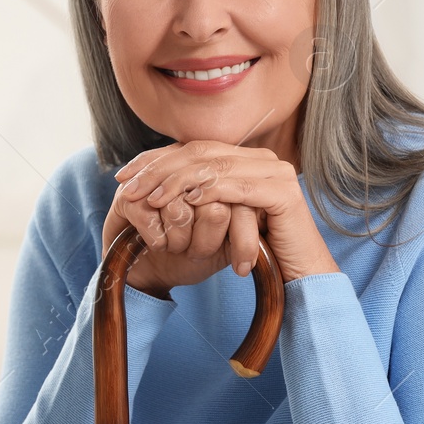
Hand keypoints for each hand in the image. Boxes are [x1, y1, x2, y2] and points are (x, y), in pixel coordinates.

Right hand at [102, 161, 245, 298]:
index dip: (243, 236)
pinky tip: (158, 246)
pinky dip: (159, 243)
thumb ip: (245, 221)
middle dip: (207, 243)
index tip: (243, 268)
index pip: (242, 199)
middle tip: (199, 256)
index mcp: (215, 175)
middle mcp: (185, 170)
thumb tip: (263, 213)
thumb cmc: (191, 255)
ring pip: (182, 211)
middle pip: (215, 205)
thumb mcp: (227, 242)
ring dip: (180, 242)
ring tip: (176, 248)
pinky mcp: (127, 195)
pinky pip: (154, 220)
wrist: (149, 271)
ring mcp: (154, 179)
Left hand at [106, 140, 339, 293]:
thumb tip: (156, 185)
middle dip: (159, 168)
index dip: (156, 159)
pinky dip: (209, 193)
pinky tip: (186, 202)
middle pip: (200, 152)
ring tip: (151, 198)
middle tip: (129, 185)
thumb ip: (199, 197)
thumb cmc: (257, 251)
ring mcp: (275, 172)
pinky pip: (237, 187)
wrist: (299, 274)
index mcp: (246, 159)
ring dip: (177, 182)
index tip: (125, 175)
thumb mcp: (219, 220)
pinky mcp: (282, 192)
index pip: (193, 148)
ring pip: (214, 167)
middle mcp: (262, 159)